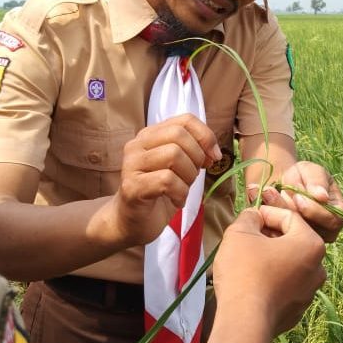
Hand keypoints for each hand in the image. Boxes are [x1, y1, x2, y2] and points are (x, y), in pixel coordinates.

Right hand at [109, 114, 220, 245]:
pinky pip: (167, 180)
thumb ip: (192, 152)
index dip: (205, 136)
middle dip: (196, 157)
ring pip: (173, 155)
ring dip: (188, 177)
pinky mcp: (132, 186)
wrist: (130, 223)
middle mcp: (137, 144)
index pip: (185, 120)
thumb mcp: (178, 168)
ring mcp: (131, 164)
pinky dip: (180, 193)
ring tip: (182, 190)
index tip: (213, 157)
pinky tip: (175, 201)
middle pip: (179, 135)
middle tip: (193, 177)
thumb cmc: (157, 194)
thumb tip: (213, 151)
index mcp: (150, 135)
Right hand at [214, 206, 326, 335]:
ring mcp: (310, 292)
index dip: (266, 212)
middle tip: (246, 237)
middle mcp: (318, 268)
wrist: (244, 321)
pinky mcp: (298, 310)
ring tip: (248, 260)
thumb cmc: (244, 270)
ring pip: (290, 264)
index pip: (290, 217)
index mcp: (311, 244)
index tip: (249, 218)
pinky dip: (272, 279)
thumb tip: (255, 216)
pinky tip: (253, 282)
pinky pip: (286, 286)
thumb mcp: (240, 233)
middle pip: (292, 241)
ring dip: (271, 258)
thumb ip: (250, 216)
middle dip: (270, 235)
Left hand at [248, 161, 342, 242]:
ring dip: (273, 214)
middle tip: (269, 192)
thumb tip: (322, 196)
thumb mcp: (310, 171)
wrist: (282, 185)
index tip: (298, 198)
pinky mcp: (286, 244)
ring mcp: (306, 240)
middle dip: (288, 212)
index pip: (333, 220)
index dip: (314, 211)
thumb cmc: (301, 176)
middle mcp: (325, 232)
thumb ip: (317, 180)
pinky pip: (276, 237)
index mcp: (337, 214)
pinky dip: (264, 219)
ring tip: (262, 193)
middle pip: (311, 232)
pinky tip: (256, 203)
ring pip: (291, 235)